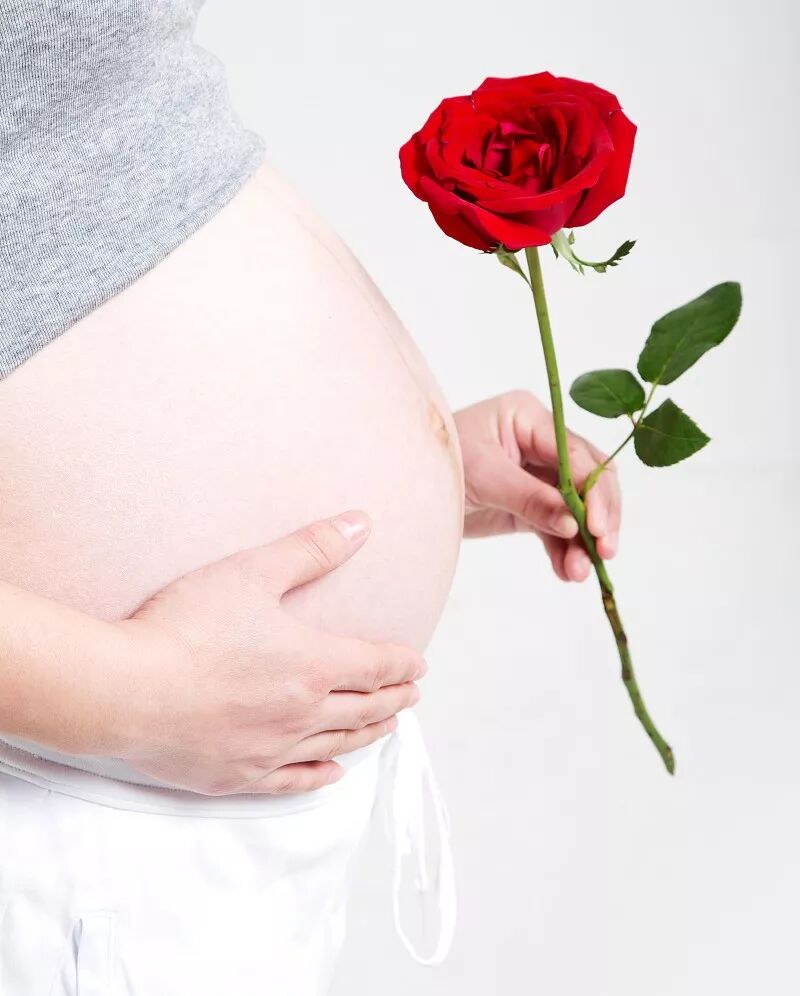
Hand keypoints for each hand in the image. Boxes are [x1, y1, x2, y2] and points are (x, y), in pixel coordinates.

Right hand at [111, 512, 422, 795]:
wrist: (125, 689)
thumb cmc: (186, 625)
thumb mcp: (252, 572)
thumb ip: (311, 549)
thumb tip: (362, 523)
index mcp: (314, 664)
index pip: (376, 666)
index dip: (402, 663)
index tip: (418, 664)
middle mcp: (303, 713)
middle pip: (365, 709)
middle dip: (394, 699)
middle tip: (411, 695)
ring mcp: (272, 750)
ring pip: (337, 745)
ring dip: (368, 734)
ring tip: (388, 727)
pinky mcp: (238, 776)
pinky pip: (294, 782)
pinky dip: (321, 777)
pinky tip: (333, 774)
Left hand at [454, 391, 620, 581]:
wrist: (405, 493)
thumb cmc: (435, 465)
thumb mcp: (482, 477)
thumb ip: (530, 498)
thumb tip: (574, 524)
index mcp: (530, 417)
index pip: (578, 453)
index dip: (594, 490)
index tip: (599, 527)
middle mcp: (541, 442)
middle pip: (590, 479)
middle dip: (599, 517)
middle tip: (604, 552)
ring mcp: (538, 474)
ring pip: (577, 509)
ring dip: (582, 541)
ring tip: (579, 573)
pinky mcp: (530, 505)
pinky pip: (556, 528)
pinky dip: (563, 551)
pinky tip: (566, 572)